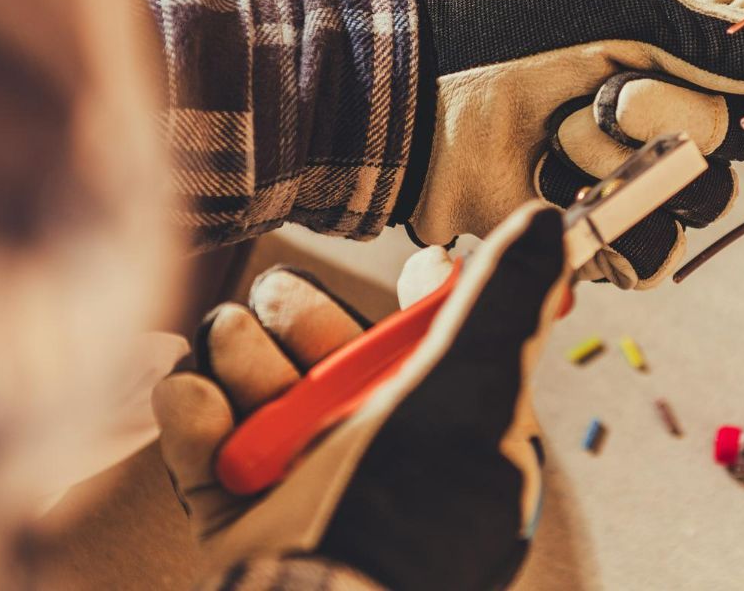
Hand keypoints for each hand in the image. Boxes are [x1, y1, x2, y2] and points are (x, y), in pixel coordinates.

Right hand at [153, 204, 569, 590]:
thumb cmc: (405, 518)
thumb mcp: (471, 395)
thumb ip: (504, 306)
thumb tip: (547, 225)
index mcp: (451, 437)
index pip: (440, 347)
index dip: (420, 298)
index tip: (417, 269)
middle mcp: (381, 457)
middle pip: (333, 352)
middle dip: (299, 316)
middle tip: (278, 306)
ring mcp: (306, 486)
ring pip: (265, 387)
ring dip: (240, 354)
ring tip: (232, 348)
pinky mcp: (242, 517)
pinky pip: (210, 447)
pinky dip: (196, 417)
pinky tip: (197, 399)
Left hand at [395, 0, 743, 287]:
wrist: (419, 105)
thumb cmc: (510, 38)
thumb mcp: (618, 13)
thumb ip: (721, 39)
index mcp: (687, 45)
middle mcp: (674, 112)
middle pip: (737, 143)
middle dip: (669, 118)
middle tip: (600, 94)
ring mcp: (638, 176)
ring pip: (699, 205)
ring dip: (624, 170)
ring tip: (558, 139)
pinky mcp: (601, 233)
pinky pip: (650, 255)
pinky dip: (608, 225)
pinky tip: (556, 188)